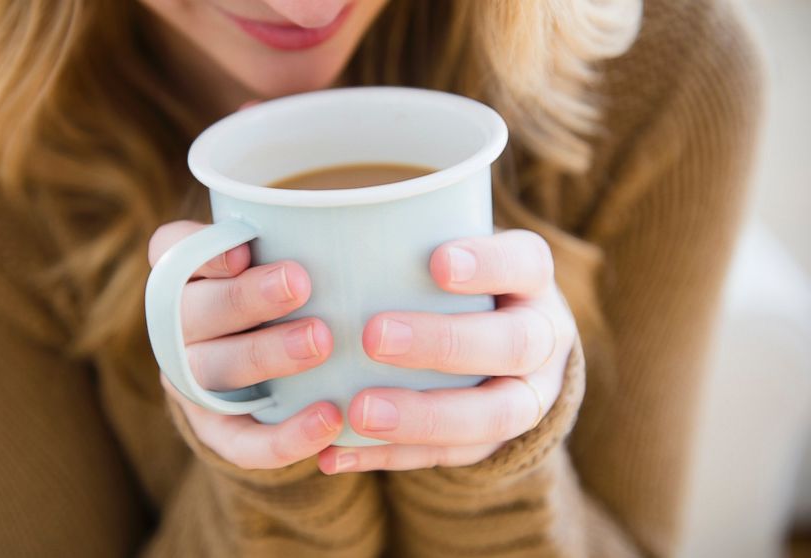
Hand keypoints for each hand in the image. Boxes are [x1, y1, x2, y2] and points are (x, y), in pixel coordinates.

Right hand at [148, 220, 343, 468]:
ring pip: (214, 369)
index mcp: (187, 273)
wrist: (274, 377)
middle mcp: (178, 326)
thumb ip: (305, 239)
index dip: (202, 250)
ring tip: (322, 343)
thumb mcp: (290, 258)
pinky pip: (240, 441)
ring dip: (265, 355)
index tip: (244, 249)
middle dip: (246, 297)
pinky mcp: (216, 431)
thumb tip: (369, 219)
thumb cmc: (293, 296)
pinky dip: (283, 436)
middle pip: (193, 309)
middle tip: (301, 283)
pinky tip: (329, 420)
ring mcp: (192, 381)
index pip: (173, 249)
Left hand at [317, 229, 576, 473]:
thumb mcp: (451, 245)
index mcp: (531, 280)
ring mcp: (526, 397)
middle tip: (374, 335)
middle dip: (444, 342)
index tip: (437, 261)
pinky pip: (448, 457)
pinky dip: (389, 457)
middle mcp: (542, 339)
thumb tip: (316, 216)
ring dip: (422, 416)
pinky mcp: (494, 444)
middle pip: (512, 344)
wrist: (503, 347)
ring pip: (492, 416)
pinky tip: (337, 452)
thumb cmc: (454, 281)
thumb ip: (407, 234)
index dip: (488, 264)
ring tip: (359, 412)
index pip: (525, 264)